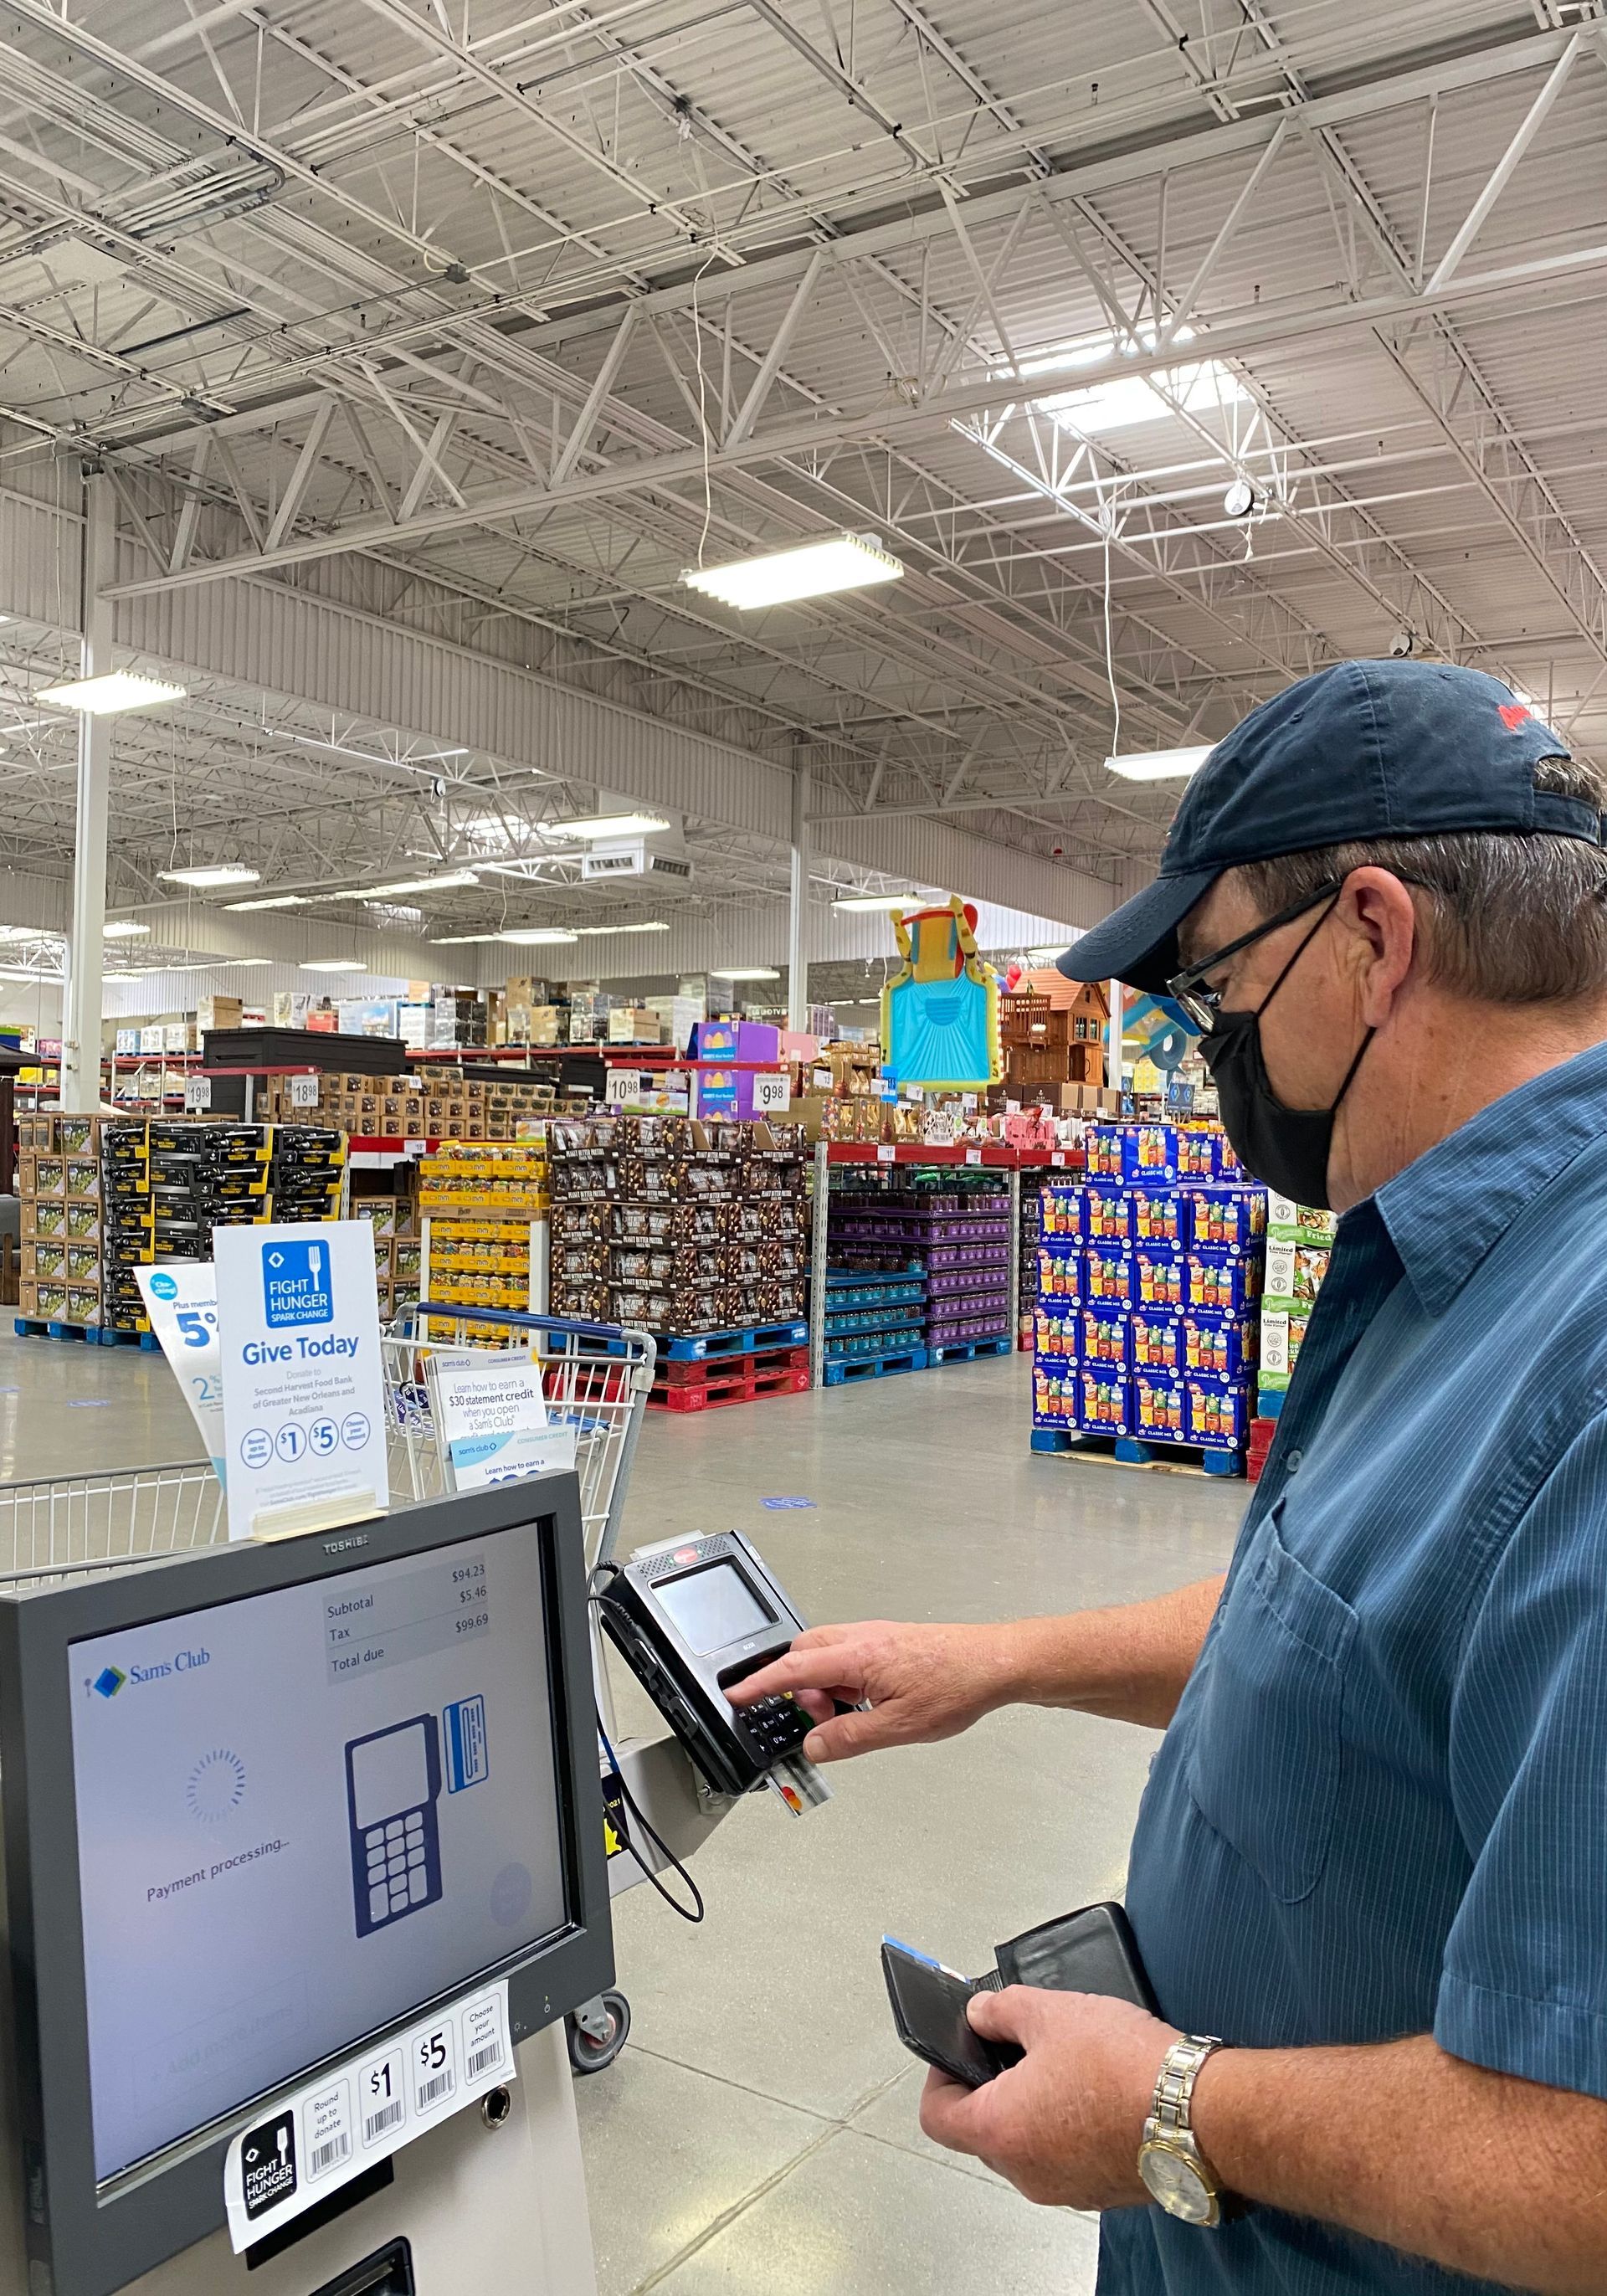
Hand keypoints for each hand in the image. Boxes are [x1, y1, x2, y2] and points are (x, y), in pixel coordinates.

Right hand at [726, 1619, 1019, 1761]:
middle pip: (805, 1653)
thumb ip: (849, 1737)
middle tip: (816, 1720)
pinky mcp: (889, 1643)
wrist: (994, 1663)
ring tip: (849, 1716)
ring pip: (827, 1655)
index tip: (736, 1694)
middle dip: (797, 1687)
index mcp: (858, 1655)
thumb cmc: (956, 1685)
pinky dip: (844, 1680)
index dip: (760, 1683)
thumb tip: (815, 1746)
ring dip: (824, 1686)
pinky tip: (867, 1704)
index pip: (794, 1668)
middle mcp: (862, 1638)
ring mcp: (876, 1637)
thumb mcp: (898, 1727)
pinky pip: (849, 1657)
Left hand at [919, 1988, 1178, 2209]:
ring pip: (1028, 2144)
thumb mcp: (1051, 2012)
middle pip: (983, 2131)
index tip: (958, 2051)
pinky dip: (1068, 2127)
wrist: (1200, 2114)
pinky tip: (1097, 2089)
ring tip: (1065, 2061)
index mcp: (1000, 2131)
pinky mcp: (1101, 2190)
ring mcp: (1064, 2188)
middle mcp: (1026, 2172)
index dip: (940, 2077)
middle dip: (993, 2087)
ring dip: (1034, 2107)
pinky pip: (1066, 2157)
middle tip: (1017, 2046)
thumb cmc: (1125, 2069)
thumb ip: (1002, 2010)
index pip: (938, 2116)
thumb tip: (981, 2013)